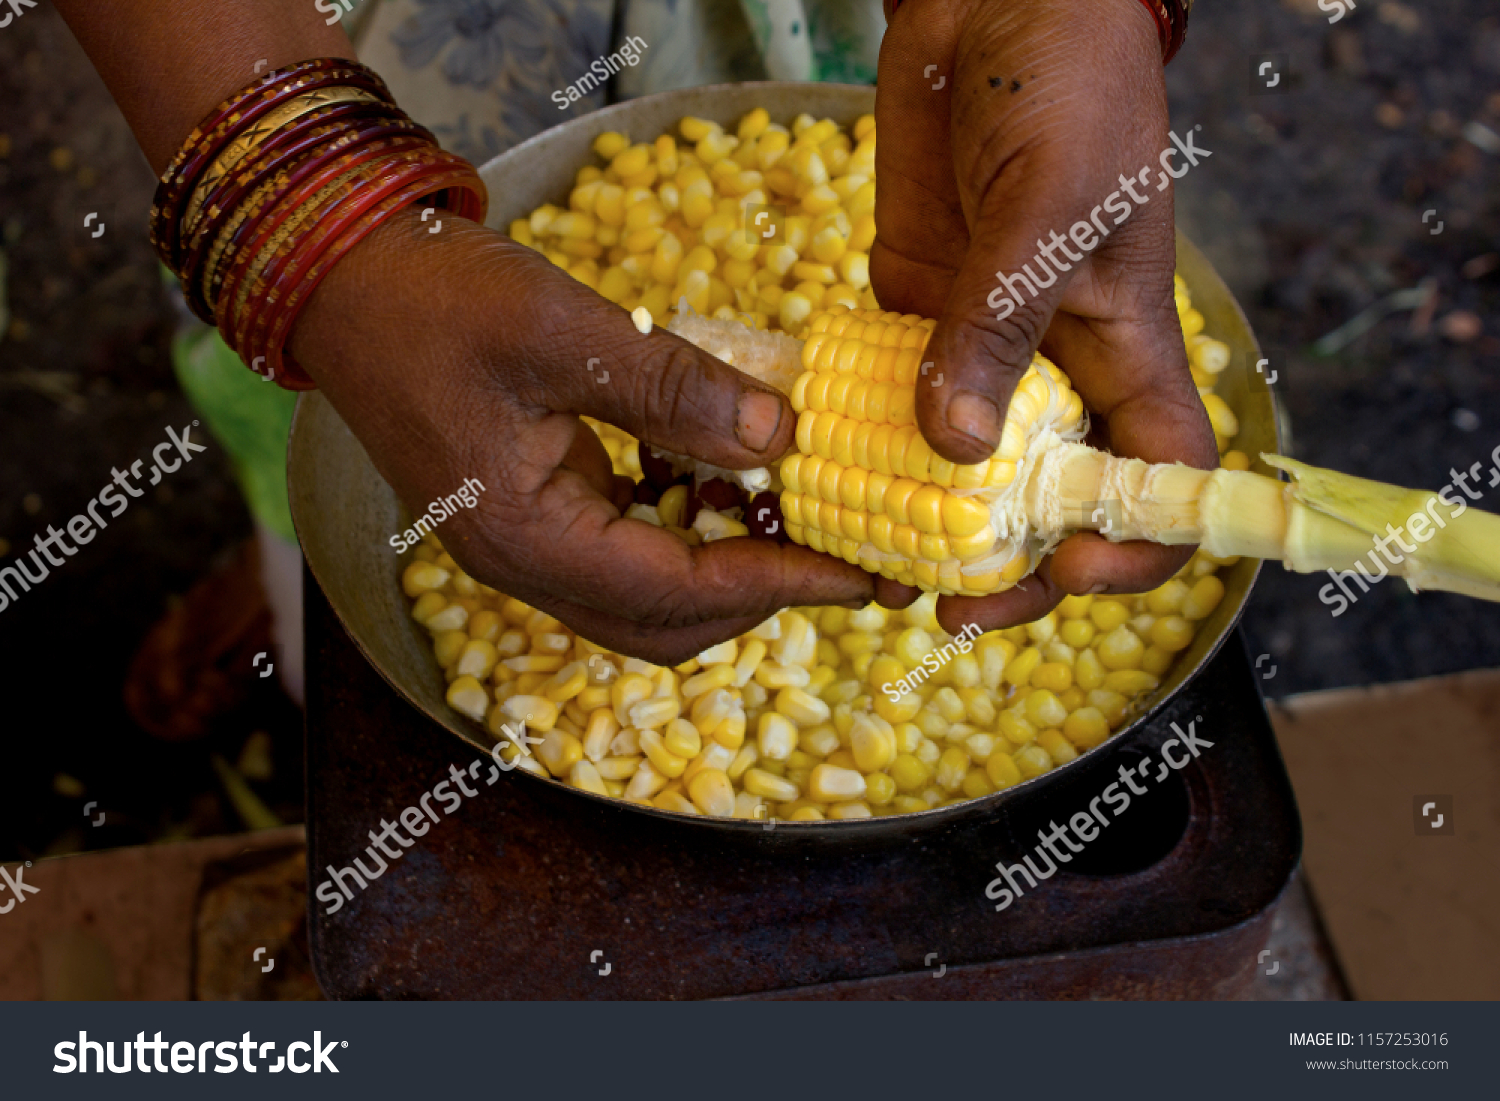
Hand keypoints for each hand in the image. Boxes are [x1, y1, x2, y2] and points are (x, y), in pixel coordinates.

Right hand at [291, 208, 873, 663]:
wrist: (345, 282)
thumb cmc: (434, 299)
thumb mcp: (558, 329)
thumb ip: (670, 388)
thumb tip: (781, 439)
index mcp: (525, 539)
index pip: (676, 594)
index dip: (777, 584)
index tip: (858, 571)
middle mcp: (525, 563)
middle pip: (668, 623)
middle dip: (763, 596)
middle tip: (847, 557)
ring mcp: (527, 543)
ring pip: (649, 597)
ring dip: (729, 570)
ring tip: (804, 521)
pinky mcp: (535, 511)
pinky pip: (627, 549)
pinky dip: (689, 530)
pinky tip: (732, 480)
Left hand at [873, 0, 1217, 633]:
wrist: (993, 7)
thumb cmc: (1061, 85)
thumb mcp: (1047, 206)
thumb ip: (1000, 325)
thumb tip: (954, 448)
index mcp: (1125, 350)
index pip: (1160, 482)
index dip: (1130, 546)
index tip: (1063, 571)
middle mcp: (1055, 369)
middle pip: (1048, 503)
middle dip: (1005, 565)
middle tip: (944, 605)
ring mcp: (978, 350)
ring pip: (960, 471)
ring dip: (921, 525)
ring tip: (870, 566)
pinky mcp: (910, 320)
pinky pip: (890, 407)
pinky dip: (863, 452)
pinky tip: (822, 485)